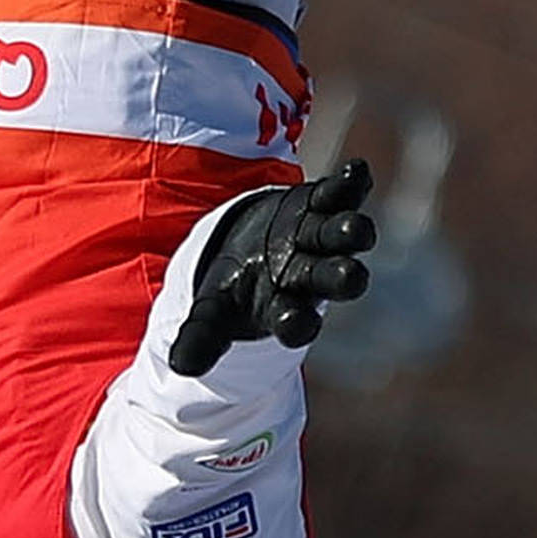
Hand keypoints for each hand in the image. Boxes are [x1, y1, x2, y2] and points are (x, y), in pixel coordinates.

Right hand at [168, 159, 374, 367]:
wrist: (249, 247)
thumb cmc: (234, 286)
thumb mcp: (211, 310)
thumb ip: (201, 337)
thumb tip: (179, 366)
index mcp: (285, 307)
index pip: (297, 322)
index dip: (297, 323)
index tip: (294, 324)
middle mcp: (312, 274)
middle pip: (333, 279)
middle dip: (342, 277)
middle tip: (352, 276)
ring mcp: (322, 237)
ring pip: (344, 235)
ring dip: (351, 231)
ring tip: (354, 226)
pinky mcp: (323, 203)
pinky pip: (344, 193)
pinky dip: (352, 183)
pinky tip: (357, 172)